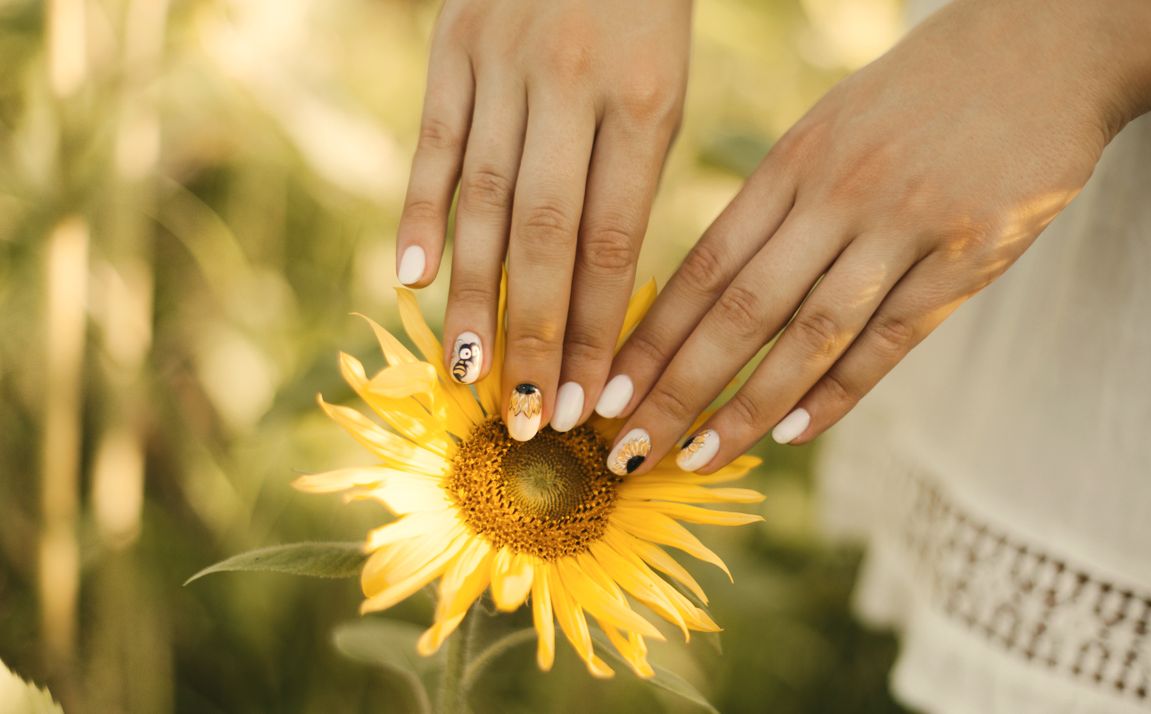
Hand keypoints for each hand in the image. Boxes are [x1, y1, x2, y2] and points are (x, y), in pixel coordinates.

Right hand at [395, 0, 689, 440]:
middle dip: (539, 335)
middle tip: (531, 417)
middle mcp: (570, 86)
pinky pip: (432, 142)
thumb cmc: (639, 18)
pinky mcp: (450, 47)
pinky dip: (420, 212)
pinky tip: (411, 279)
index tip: (592, 402)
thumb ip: (626, 181)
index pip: (615, 241)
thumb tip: (593, 296)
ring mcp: (503, 64)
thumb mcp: (661, 90)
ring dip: (473, 295)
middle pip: (547, 236)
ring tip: (469, 372)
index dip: (600, 329)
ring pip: (483, 201)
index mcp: (644, 103)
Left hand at [598, 0, 1141, 474]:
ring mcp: (903, 228)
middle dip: (678, 388)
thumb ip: (781, 202)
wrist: (1044, 45)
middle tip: (628, 449)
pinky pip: (891, 339)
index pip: (704, 267)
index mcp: (794, 164)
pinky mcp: (969, 257)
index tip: (607, 390)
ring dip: (748, 407)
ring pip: (810, 336)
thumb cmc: (923, 92)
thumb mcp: (832, 128)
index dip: (652, 337)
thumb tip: (718, 284)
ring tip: (698, 457)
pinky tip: (794, 431)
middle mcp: (837, 197)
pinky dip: (840, 390)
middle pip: (741, 312)